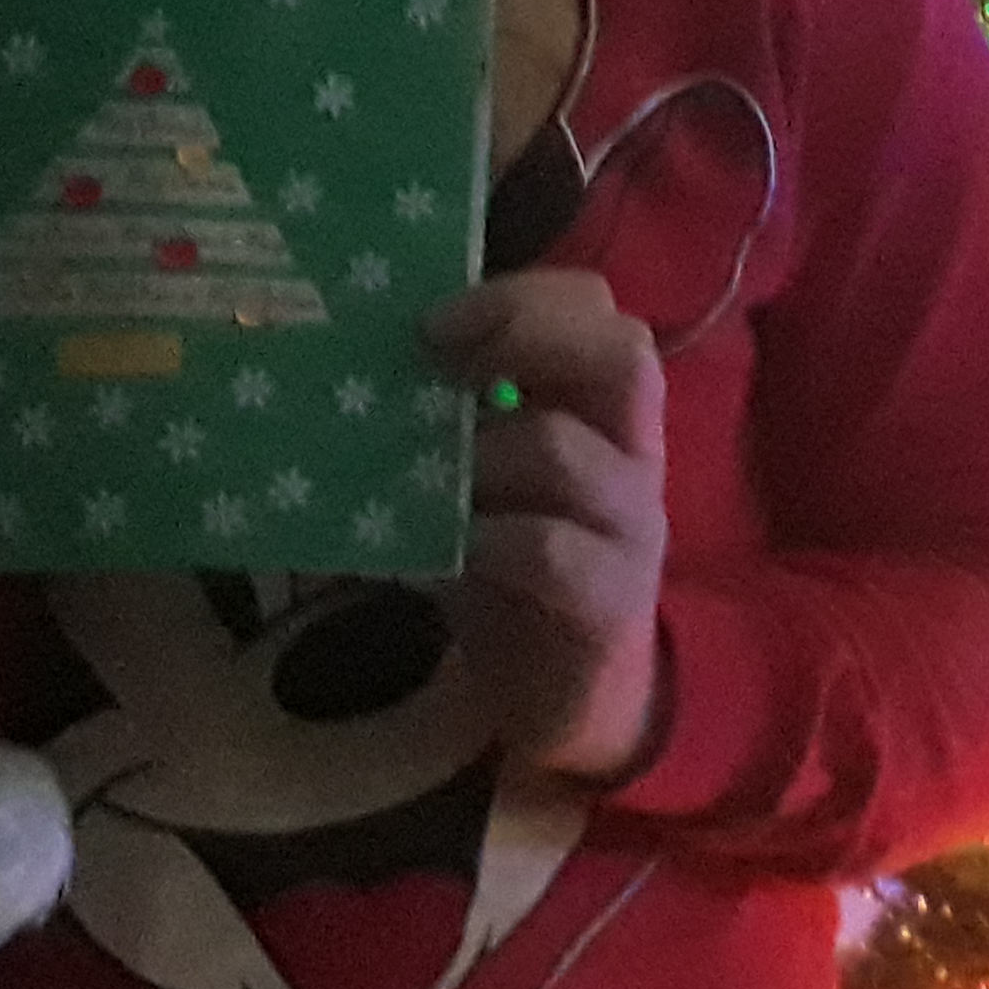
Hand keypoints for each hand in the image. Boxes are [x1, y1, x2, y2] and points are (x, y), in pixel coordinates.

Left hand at [423, 273, 669, 785]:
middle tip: (438, 367)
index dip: (519, 294)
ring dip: (474, 452)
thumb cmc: (519, 564)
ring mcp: (632, 525)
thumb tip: (353, 358)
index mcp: (606, 408)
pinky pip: (547, 549)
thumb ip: (461, 415)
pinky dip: (483, 538)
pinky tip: (442, 550)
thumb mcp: (493, 475)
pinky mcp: (610, 599)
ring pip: (564, 448)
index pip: (595, 307)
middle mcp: (635, 451)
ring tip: (420, 477)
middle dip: (521, 339)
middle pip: (620, 352)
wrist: (577, 694)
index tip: (431, 322)